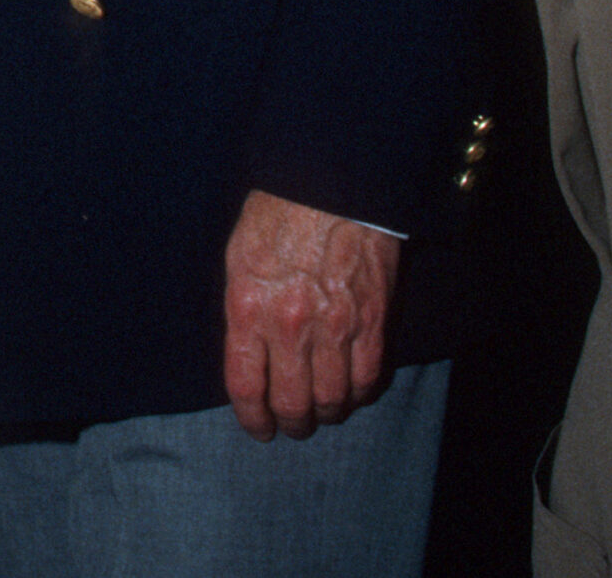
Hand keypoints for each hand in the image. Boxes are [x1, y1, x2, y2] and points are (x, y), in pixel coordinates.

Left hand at [222, 188, 398, 440]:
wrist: (330, 184)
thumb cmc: (276, 214)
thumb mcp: (238, 258)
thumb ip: (242, 310)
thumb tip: (247, 355)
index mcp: (248, 307)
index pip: (245, 385)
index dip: (251, 417)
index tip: (257, 427)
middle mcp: (290, 325)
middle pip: (292, 402)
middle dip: (290, 423)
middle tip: (290, 425)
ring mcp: (335, 326)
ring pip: (333, 399)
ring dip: (325, 414)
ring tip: (320, 412)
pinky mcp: (373, 321)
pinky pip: (368, 377)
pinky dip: (358, 394)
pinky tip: (350, 392)